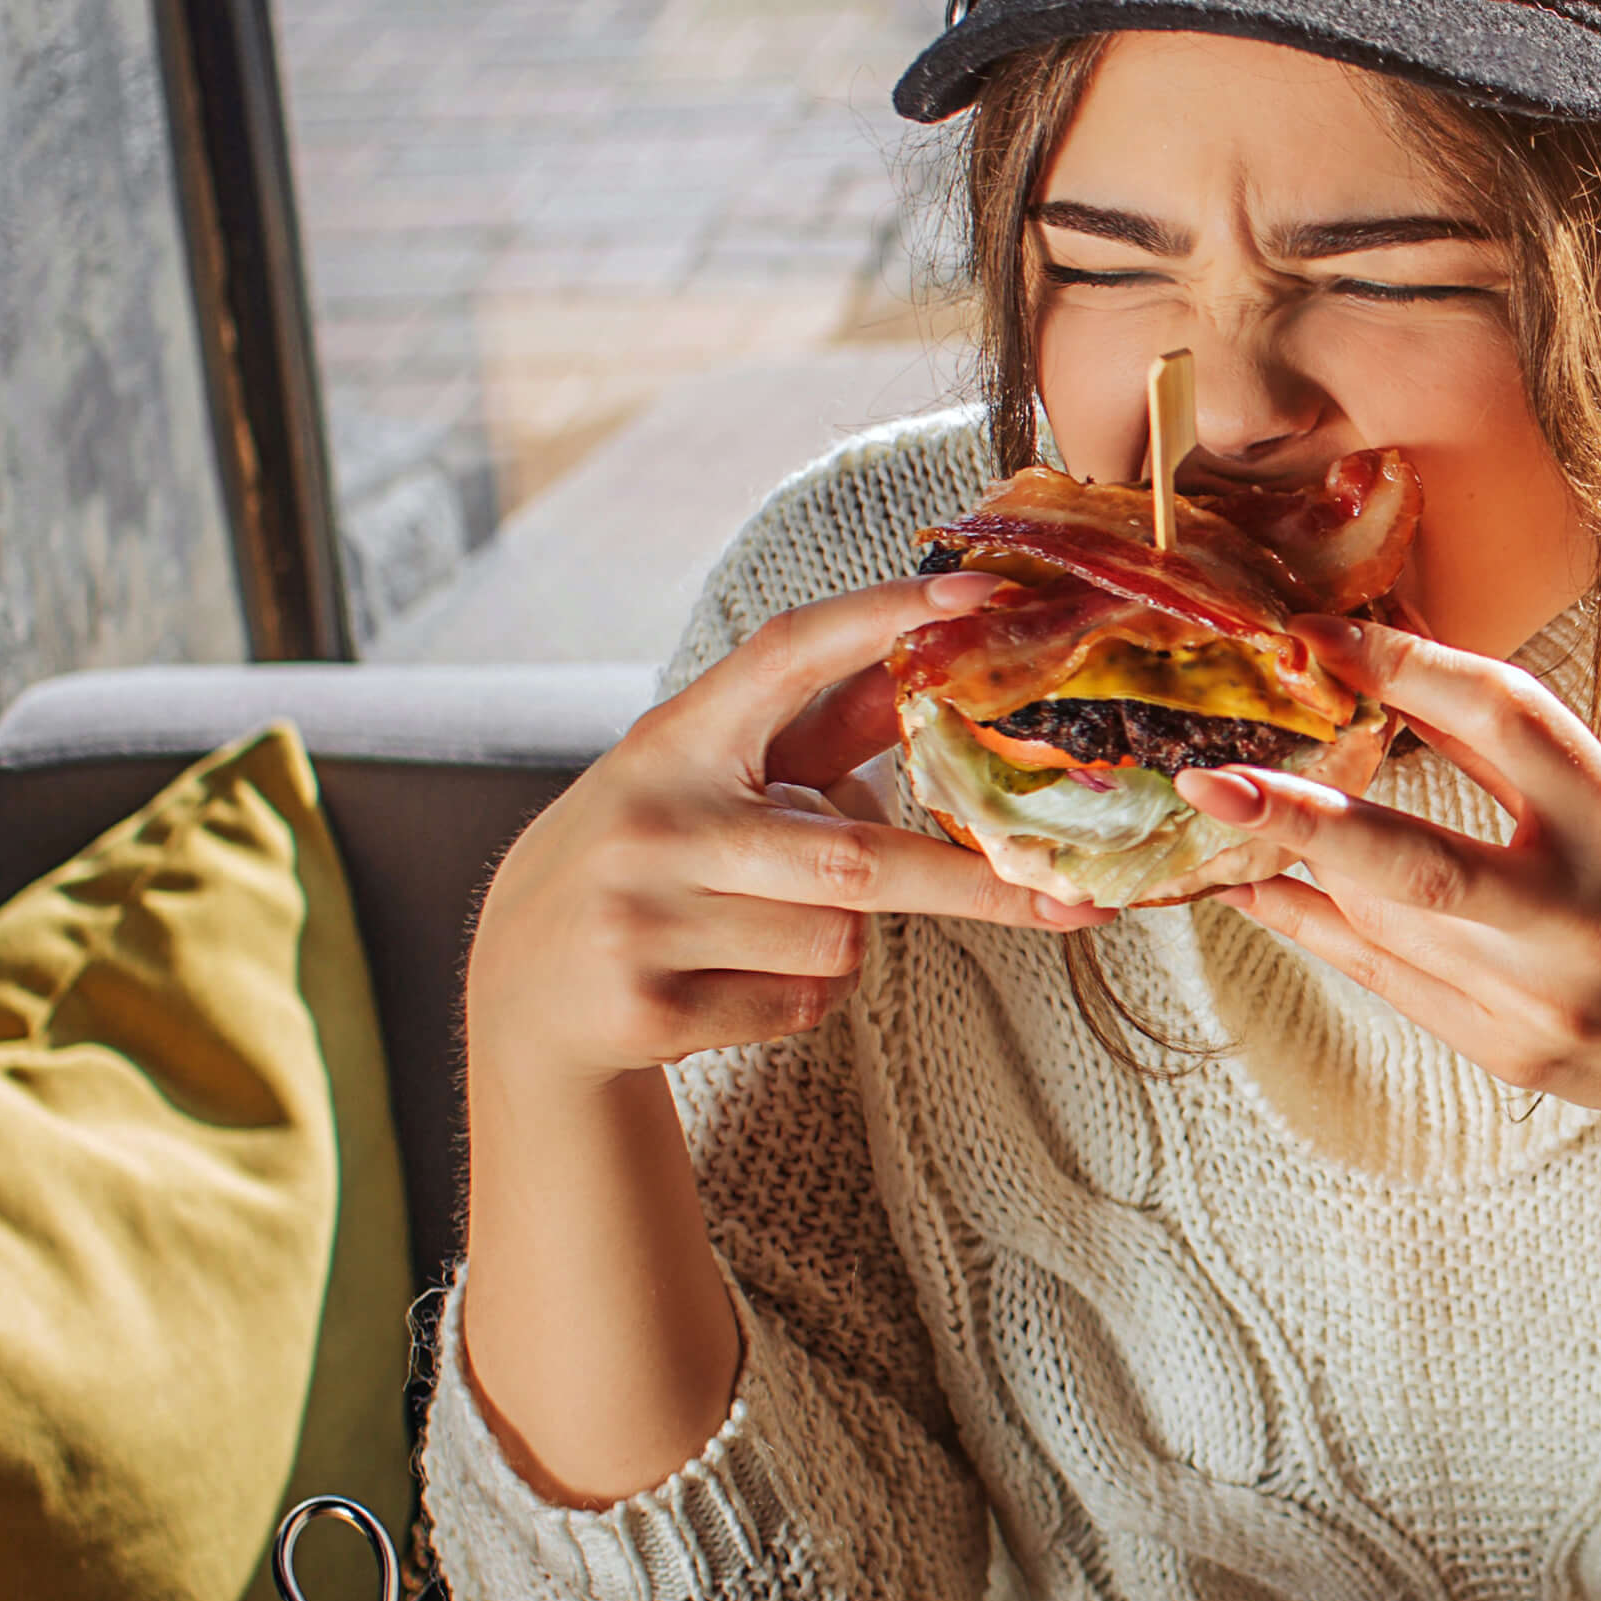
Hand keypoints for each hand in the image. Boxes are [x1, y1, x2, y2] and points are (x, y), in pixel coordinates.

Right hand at [463, 574, 1091, 1089]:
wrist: (522, 986)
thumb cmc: (653, 862)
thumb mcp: (715, 780)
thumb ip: (821, 735)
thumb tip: (933, 670)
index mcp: (676, 737)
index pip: (788, 652)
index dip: (884, 615)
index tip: (982, 594)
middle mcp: (654, 816)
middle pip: (857, 856)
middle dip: (975, 884)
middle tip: (1079, 900)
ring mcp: (640, 912)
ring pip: (836, 940)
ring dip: (843, 947)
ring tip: (771, 935)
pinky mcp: (645, 1005)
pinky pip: (800, 1007)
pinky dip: (802, 1002)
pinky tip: (732, 984)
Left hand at [1173, 626, 1600, 1137]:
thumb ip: (1534, 769)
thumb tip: (1413, 685)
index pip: (1508, 722)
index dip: (1412, 666)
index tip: (1326, 634)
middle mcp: (1579, 920)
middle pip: (1416, 863)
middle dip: (1301, 822)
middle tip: (1209, 781)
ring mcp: (1538, 1002)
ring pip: (1382, 926)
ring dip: (1294, 869)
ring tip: (1219, 815)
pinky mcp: (1507, 1056)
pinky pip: (1389, 982)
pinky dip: (1322, 929)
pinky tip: (1264, 893)